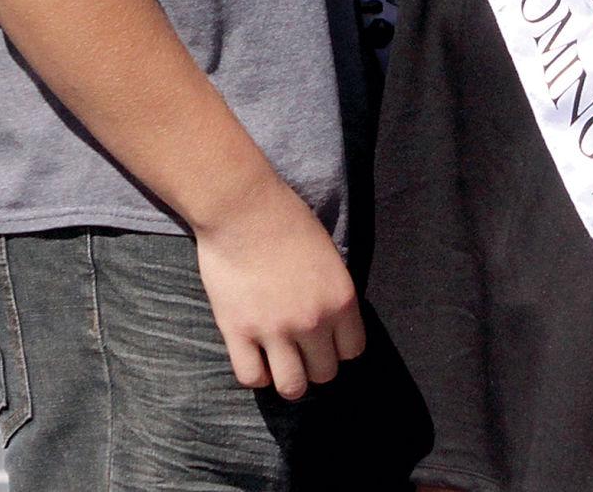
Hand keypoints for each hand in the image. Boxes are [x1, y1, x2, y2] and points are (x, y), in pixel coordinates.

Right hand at [195, 168, 364, 401]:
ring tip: (280, 361)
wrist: (242, 206)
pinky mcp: (239, 332)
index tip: (326, 339)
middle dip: (314, 363)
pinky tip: (255, 356)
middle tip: (300, 348)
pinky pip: (252, 378)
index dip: (339, 347)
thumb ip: (332, 294)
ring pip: (293, 387)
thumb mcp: (328, 255)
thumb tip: (332, 327)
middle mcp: (313, 320)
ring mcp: (275, 330)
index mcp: (341, 298)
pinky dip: (256, 374)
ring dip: (289, 378)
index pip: (353, 351)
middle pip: (324, 374)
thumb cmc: (286, 219)